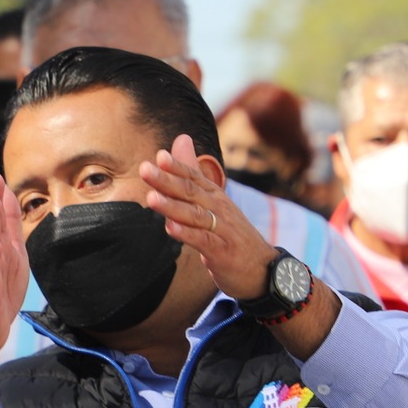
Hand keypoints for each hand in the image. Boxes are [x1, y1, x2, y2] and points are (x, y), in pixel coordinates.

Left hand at [139, 135, 278, 301]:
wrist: (262, 268)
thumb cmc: (231, 233)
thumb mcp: (213, 202)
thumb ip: (193, 174)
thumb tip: (181, 138)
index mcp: (215, 196)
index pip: (194, 177)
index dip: (177, 167)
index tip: (158, 156)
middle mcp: (219, 208)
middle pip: (191, 192)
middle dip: (167, 181)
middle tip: (145, 170)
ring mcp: (222, 230)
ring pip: (194, 215)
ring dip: (172, 206)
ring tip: (151, 198)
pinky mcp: (222, 251)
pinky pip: (202, 240)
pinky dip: (186, 234)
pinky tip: (170, 228)